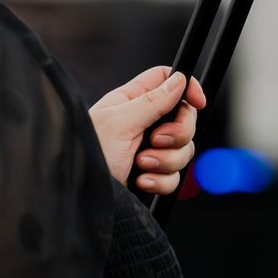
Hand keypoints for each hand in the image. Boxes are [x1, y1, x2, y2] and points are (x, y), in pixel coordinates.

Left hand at [88, 66, 205, 196]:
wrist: (80, 197)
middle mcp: (144, 122)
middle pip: (184, 118)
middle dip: (176, 134)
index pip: (168, 81)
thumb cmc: (89, 154)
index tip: (197, 102)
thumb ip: (152, 101)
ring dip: (166, 160)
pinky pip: (175, 176)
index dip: (187, 88)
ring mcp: (150, 149)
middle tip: (155, 140)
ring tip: (141, 165)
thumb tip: (179, 80)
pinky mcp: (152, 174)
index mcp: (133, 101)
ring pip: (183, 149)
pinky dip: (161, 180)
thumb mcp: (120, 123)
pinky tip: (142, 181)